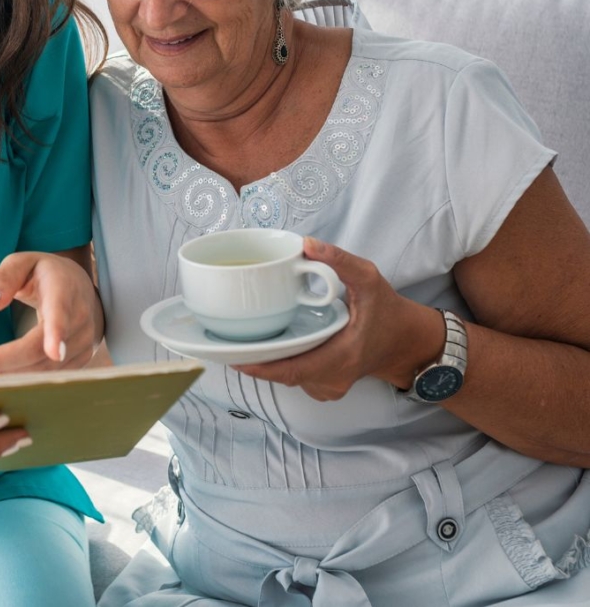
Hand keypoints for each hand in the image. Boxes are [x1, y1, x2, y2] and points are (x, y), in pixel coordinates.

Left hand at [0, 248, 103, 373]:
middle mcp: (79, 318)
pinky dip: (24, 376)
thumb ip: (4, 277)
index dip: (58, 333)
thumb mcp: (23, 262)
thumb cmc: (45, 274)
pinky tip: (3, 369)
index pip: (61, 312)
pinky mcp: (81, 359)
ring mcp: (84, 341)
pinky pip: (51, 376)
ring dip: (10, 371)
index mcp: (64, 289)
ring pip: (45, 368)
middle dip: (6, 359)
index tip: (54, 352)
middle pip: (44, 350)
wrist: (79, 288)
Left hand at [231, 237, 443, 400]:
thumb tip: (307, 245)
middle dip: (254, 360)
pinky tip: (267, 345)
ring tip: (242, 339)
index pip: (292, 370)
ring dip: (265, 361)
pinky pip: (294, 377)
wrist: (406, 342)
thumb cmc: (387, 311)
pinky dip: (278, 363)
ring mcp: (328, 387)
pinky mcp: (324, 386)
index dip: (260, 366)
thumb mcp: (368, 278)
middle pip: (282, 375)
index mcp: (342, 357)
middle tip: (227, 340)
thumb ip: (339, 260)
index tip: (234, 356)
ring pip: (286, 378)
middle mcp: (332, 379)